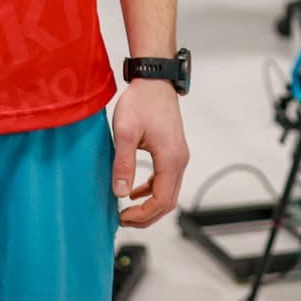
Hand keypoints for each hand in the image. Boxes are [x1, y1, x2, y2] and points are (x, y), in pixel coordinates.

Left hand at [112, 80, 188, 228]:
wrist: (154, 80)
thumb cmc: (142, 101)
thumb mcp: (125, 132)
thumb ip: (123, 164)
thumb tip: (120, 193)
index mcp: (171, 158)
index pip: (162, 200)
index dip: (143, 215)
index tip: (122, 217)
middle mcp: (179, 159)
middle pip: (168, 201)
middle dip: (146, 216)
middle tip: (123, 220)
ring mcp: (179, 155)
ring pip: (168, 192)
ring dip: (149, 206)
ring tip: (127, 211)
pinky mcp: (173, 151)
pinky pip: (166, 180)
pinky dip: (152, 191)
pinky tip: (135, 192)